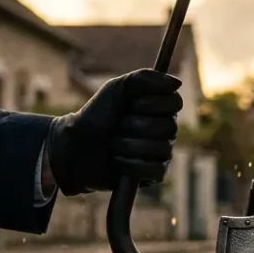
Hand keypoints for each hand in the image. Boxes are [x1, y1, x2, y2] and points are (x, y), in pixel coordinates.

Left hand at [46, 69, 182, 195]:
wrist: (76, 146)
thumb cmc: (97, 115)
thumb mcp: (116, 88)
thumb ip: (145, 78)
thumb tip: (177, 83)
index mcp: (160, 107)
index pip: (175, 102)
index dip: (152, 103)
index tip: (131, 103)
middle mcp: (165, 129)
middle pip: (168, 126)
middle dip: (134, 125)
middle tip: (117, 126)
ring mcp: (161, 152)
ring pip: (160, 147)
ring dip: (129, 145)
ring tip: (113, 145)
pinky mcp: (154, 174)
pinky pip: (156, 169)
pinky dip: (132, 165)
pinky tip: (118, 161)